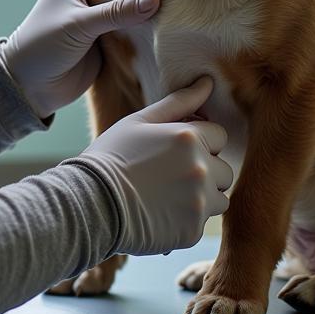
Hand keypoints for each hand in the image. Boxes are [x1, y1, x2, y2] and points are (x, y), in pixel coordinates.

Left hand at [0, 0, 159, 119]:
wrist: (31, 87)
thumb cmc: (42, 45)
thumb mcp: (78, 24)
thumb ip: (116, 12)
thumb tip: (155, 0)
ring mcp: (98, 15)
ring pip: (128, 0)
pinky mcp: (107, 38)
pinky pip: (131, 26)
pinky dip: (146, 23)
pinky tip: (172, 17)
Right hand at [85, 77, 232, 255]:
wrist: (90, 203)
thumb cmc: (112, 156)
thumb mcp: (140, 121)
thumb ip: (179, 101)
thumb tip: (208, 82)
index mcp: (189, 137)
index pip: (219, 136)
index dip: (199, 141)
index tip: (174, 150)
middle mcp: (201, 169)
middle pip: (224, 170)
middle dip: (205, 171)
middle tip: (168, 174)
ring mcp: (199, 202)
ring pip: (219, 199)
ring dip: (201, 197)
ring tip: (166, 195)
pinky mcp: (192, 231)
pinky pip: (202, 222)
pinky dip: (185, 219)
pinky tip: (159, 214)